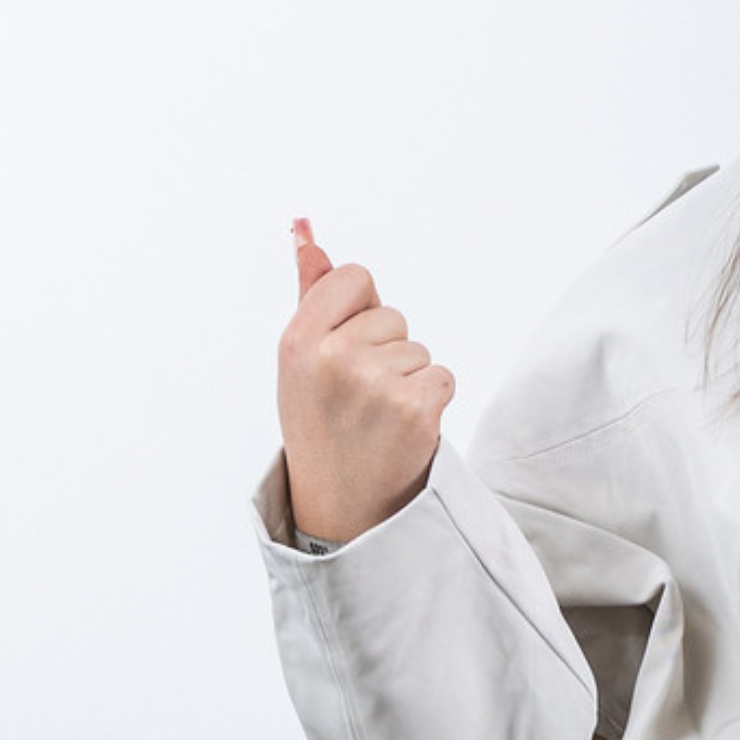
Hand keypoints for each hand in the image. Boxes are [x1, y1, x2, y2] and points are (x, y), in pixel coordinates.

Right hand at [277, 217, 454, 543]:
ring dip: (408, 379)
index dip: (361, 311)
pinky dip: (431, 400)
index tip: (348, 346)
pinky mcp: (415, 408)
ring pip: (418, 349)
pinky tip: (404, 429)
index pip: (354, 278)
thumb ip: (312, 296)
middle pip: (392, 317)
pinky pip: (442, 376)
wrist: (342, 504)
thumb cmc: (322, 425)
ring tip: (378, 417)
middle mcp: (332, 359)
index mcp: (297, 342)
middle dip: (386, 351)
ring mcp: (374, 384)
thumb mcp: (301, 363)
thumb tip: (307, 235)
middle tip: (360, 398)